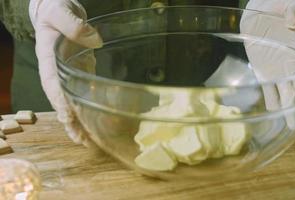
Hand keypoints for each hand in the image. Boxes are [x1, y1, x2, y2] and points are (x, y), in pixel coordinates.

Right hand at [29, 0, 102, 145]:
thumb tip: (95, 40)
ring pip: (71, 100)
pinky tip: (96, 120)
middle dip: (70, 120)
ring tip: (87, 140)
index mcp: (47, 57)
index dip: (60, 101)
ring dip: (79, 120)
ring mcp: (68, 72)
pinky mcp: (80, 71)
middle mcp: (56, 70)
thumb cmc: (57, 10)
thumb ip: (74, 25)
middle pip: (60, 99)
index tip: (69, 116)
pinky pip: (82, 92)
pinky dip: (88, 107)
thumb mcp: (62, 12)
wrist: (60, 9)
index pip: (51, 83)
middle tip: (81, 139)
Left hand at [241, 0, 294, 131]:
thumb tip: (294, 21)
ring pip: (289, 96)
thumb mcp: (291, 5)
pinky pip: (270, 93)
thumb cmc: (279, 5)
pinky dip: (273, 105)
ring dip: (292, 112)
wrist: (259, 11)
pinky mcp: (264, 74)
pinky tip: (275, 117)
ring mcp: (280, 72)